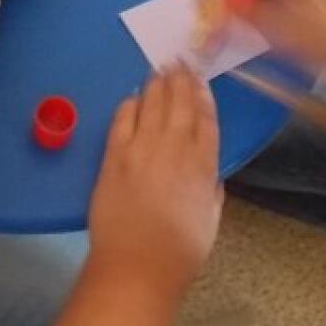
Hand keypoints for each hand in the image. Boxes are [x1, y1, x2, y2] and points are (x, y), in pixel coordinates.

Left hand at [87, 67, 223, 301]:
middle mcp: (176, 149)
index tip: (200, 78)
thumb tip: (210, 177)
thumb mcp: (210, 220)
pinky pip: (122, 120)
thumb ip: (211, 192)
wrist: (137, 265)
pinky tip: (132, 97)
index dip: (203, 95)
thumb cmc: (180, 252)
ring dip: (156, 84)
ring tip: (159, 69)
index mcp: (204, 165)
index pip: (206, 118)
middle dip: (179, 79)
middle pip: (179, 103)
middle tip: (178, 61)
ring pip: (152, 105)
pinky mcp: (114, 156)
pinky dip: (128, 105)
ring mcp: (142, 149)